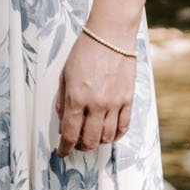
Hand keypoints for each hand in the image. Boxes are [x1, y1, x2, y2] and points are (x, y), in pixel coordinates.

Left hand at [57, 29, 136, 155]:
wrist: (110, 38)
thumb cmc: (84, 53)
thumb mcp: (64, 75)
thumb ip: (63, 101)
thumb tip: (63, 121)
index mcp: (77, 97)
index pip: (70, 132)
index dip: (65, 146)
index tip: (62, 152)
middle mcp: (96, 104)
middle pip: (90, 139)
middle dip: (81, 147)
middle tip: (76, 146)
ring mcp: (114, 104)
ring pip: (107, 136)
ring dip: (97, 143)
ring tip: (90, 140)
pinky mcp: (128, 100)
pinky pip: (124, 126)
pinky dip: (116, 135)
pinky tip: (109, 135)